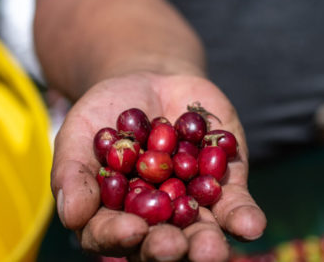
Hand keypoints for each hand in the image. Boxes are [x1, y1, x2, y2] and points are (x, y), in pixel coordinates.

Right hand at [50, 73, 265, 260]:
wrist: (151, 79)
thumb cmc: (105, 113)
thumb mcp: (80, 133)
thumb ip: (72, 173)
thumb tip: (71, 216)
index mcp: (111, 218)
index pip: (110, 236)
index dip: (117, 236)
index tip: (130, 229)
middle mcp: (153, 224)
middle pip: (158, 247)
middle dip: (166, 249)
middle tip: (173, 246)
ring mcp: (191, 210)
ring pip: (200, 237)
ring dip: (207, 246)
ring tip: (211, 248)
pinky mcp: (225, 190)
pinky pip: (235, 210)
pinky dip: (243, 218)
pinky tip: (251, 225)